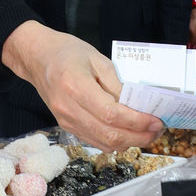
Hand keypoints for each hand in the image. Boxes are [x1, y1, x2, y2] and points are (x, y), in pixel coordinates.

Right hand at [2, 21, 163, 151]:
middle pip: (109, 135)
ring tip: (147, 132)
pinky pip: (95, 141)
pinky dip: (115, 141)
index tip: (155, 120)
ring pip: (103, 143)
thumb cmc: (67, 52)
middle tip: (157, 130)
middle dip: (139, 136)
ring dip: (130, 142)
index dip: (137, 121)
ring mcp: (66, 120)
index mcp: (76, 87)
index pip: (111, 114)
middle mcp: (69, 109)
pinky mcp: (67, 126)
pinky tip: (129, 133)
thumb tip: (138, 105)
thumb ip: (117, 84)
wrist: (37, 58)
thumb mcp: (97, 59)